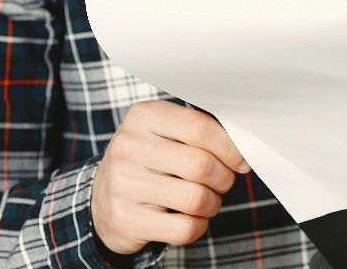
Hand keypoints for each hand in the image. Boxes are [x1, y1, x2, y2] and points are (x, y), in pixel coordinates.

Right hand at [92, 100, 249, 254]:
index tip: (241, 160)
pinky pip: (183, 229)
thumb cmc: (149, 161)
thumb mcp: (165, 134)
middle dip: (224, 178)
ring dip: (212, 204)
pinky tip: (191, 219)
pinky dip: (198, 226)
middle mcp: (128, 147)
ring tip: (206, 201)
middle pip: (201, 165)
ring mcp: (122, 185)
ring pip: (196, 199)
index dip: (231, 147)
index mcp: (143, 116)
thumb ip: (201, 131)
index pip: (200, 127)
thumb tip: (245, 148)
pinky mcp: (125, 220)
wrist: (102, 200)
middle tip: (222, 182)